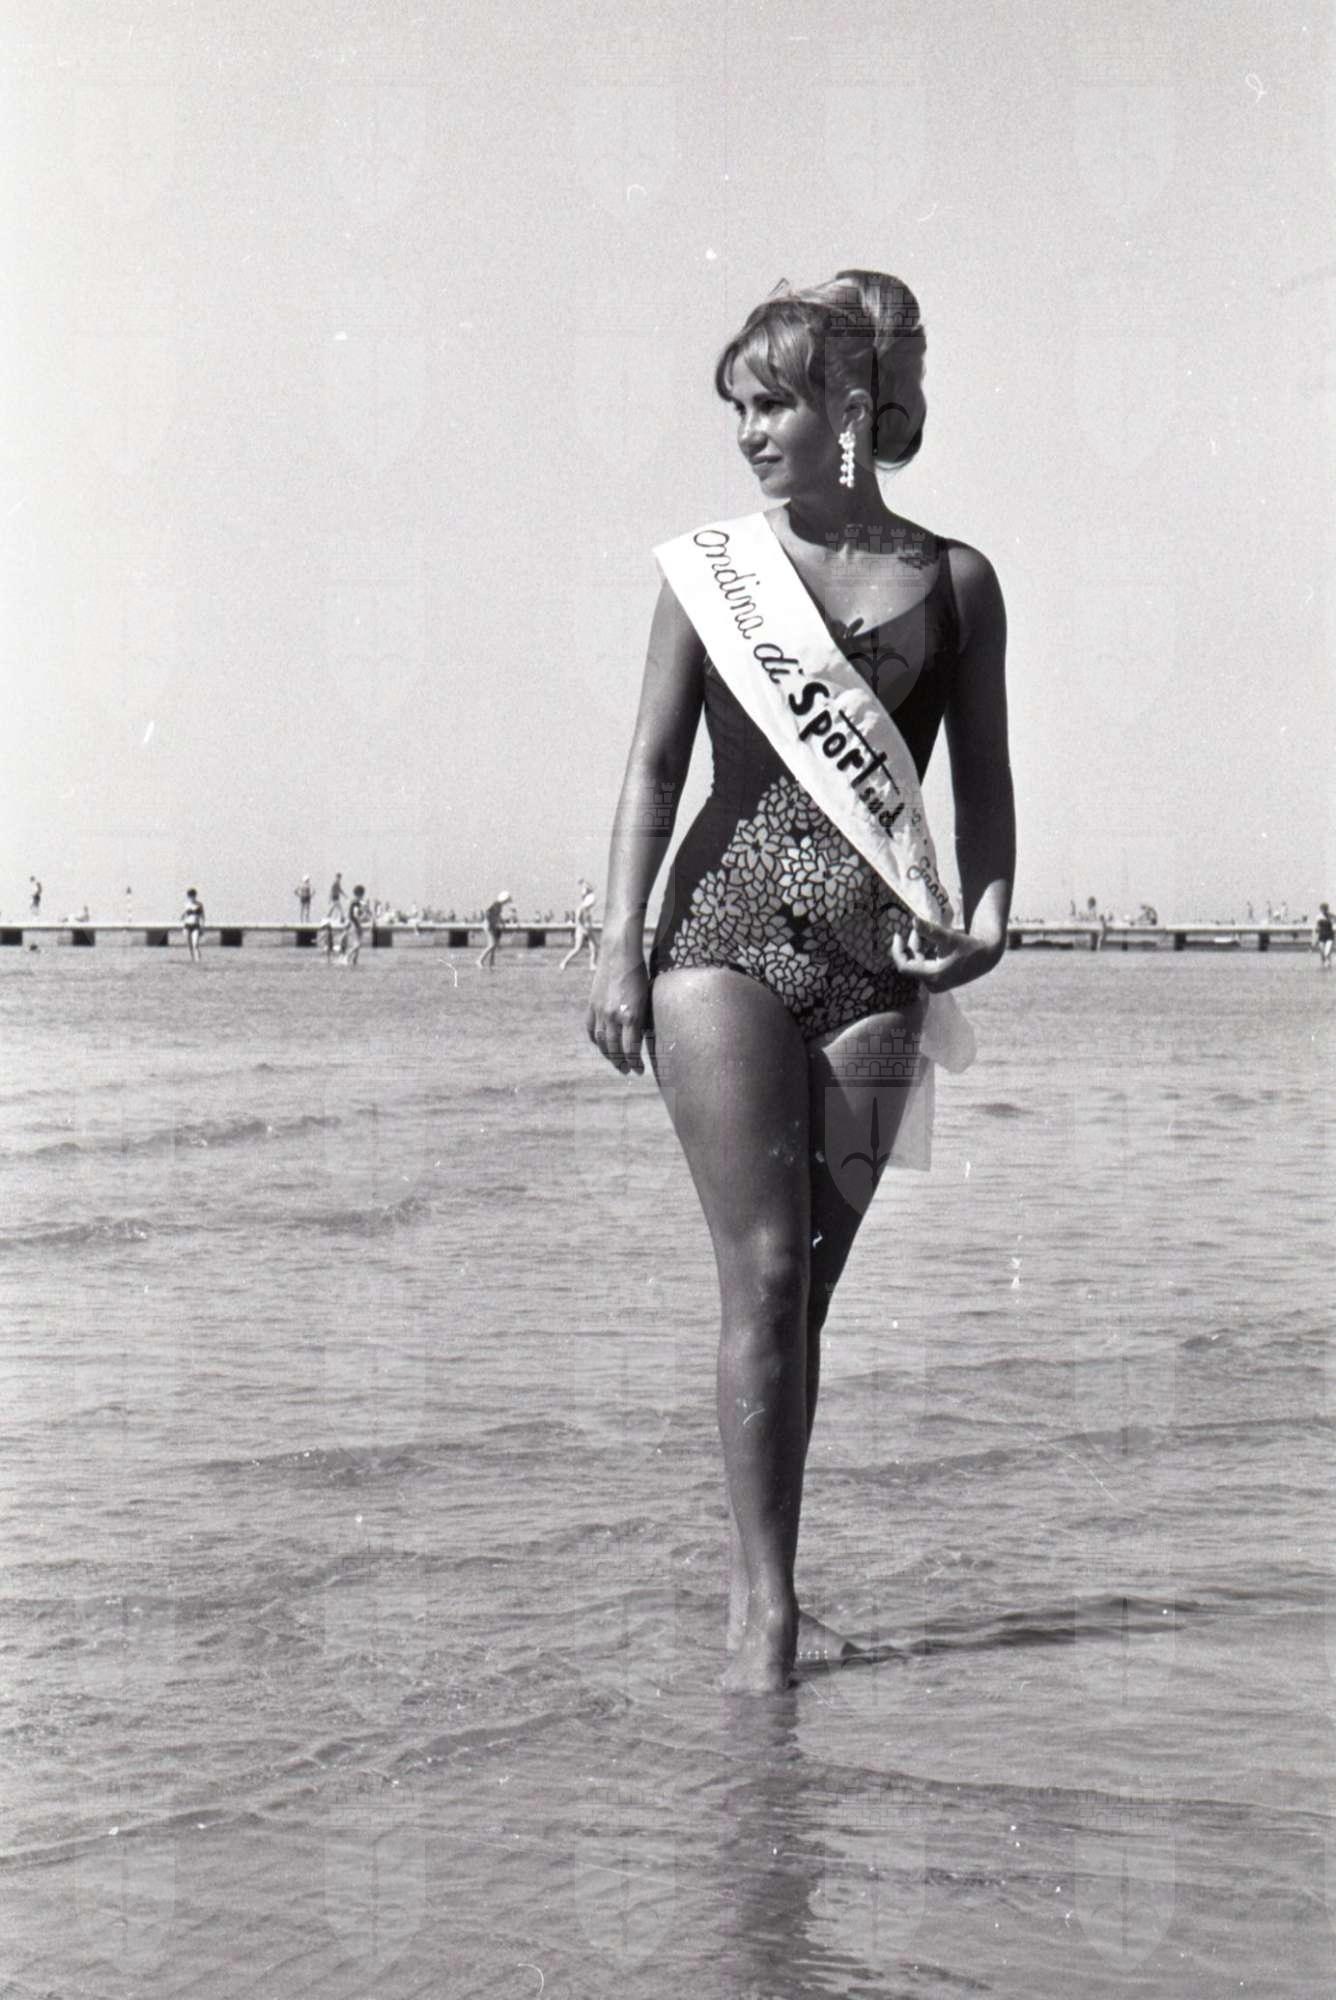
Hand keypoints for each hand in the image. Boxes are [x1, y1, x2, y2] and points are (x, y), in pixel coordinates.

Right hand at [587, 957, 651, 1074]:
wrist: (619, 954)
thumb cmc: (639, 974)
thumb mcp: (646, 999)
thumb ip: (641, 1020)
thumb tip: (639, 1038)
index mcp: (631, 1016)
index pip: (631, 1049)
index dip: (634, 1063)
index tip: (639, 1070)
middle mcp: (613, 1016)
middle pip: (614, 1049)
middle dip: (621, 1063)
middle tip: (627, 1070)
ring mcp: (600, 1011)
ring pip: (602, 1042)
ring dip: (608, 1055)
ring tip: (615, 1062)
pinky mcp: (591, 1005)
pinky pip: (591, 1028)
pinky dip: (596, 1040)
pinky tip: (601, 1045)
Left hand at [889, 922, 1001, 993]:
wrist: (987, 957)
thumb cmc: (969, 946)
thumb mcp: (949, 937)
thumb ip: (930, 930)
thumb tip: (913, 920)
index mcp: (933, 975)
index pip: (904, 966)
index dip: (897, 950)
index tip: (897, 935)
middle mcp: (932, 983)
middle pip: (912, 963)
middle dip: (912, 944)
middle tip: (918, 928)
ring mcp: (936, 984)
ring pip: (918, 964)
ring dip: (919, 948)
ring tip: (926, 932)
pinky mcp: (939, 981)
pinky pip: (925, 966)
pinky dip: (925, 953)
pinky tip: (932, 942)